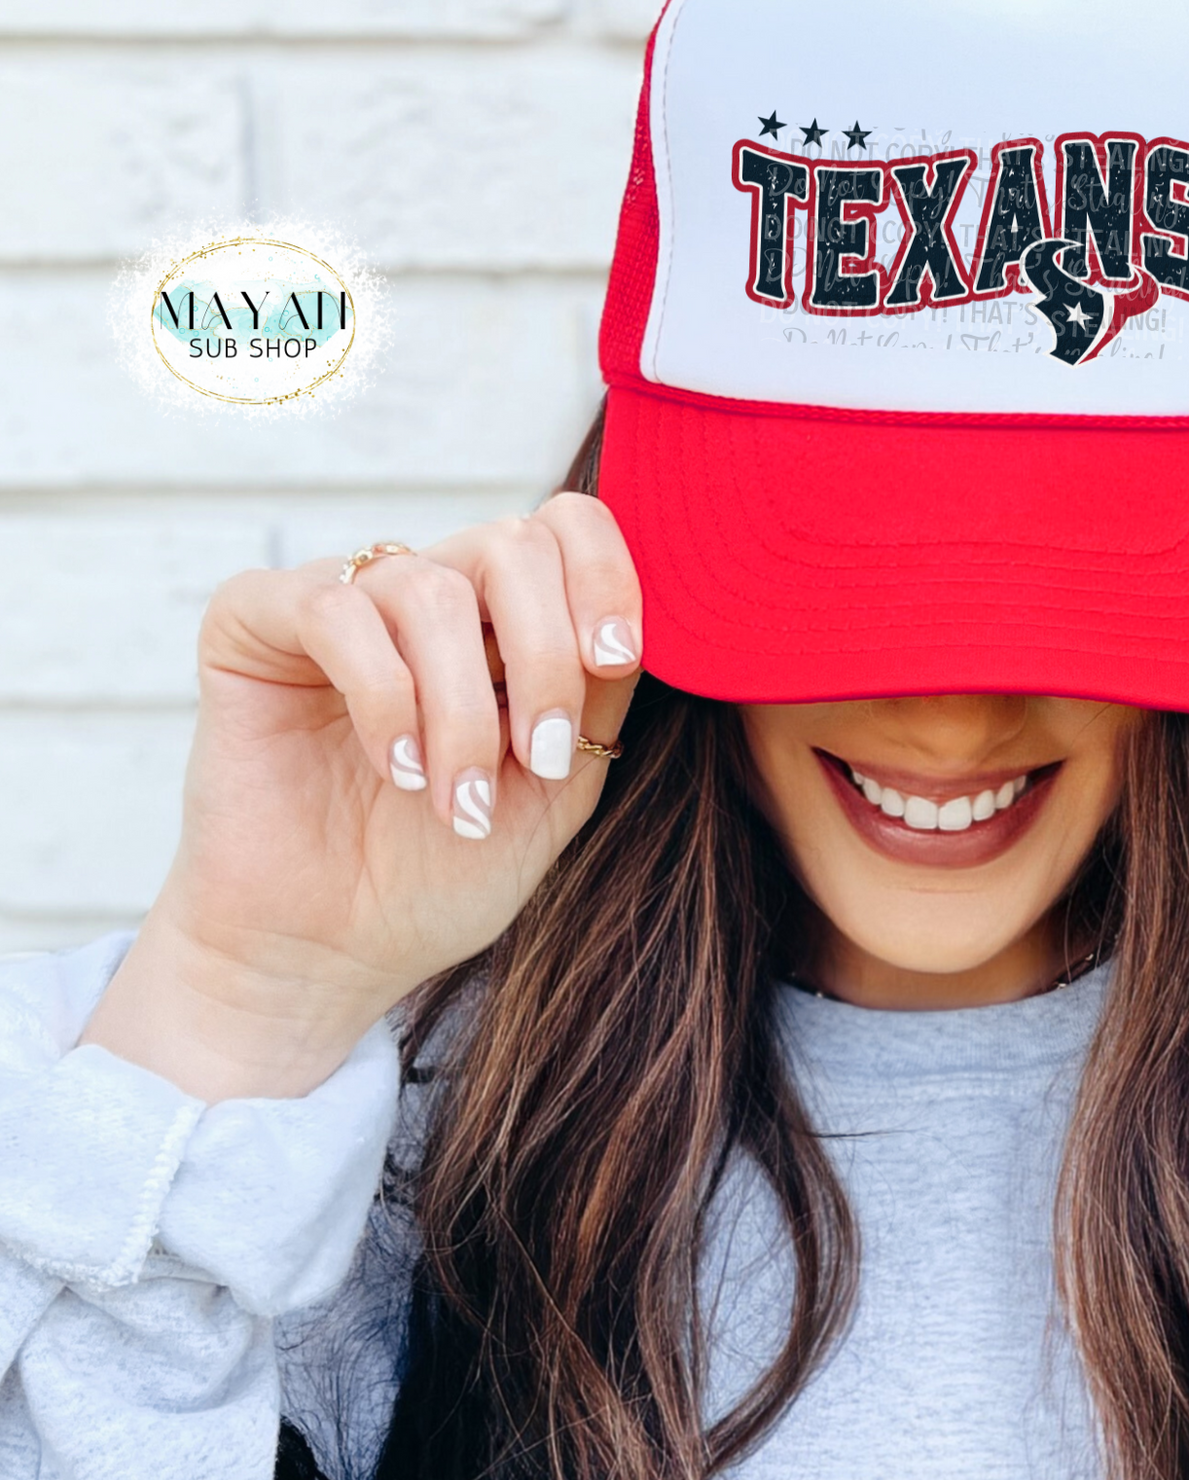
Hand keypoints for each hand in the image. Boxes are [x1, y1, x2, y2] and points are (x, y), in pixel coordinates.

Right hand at [80, 495, 643, 1101]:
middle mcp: (427, 593)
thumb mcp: (558, 785)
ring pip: (431, 588)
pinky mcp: (254, 624)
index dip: (604, 576)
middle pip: (511, 543)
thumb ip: (598, 695)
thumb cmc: (447, 872)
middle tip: (539, 758)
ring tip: (459, 800)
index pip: (565, 527)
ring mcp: (343, 601)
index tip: (616, 660)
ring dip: (462, 711)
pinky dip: (383, 696)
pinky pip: (335, 611)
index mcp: (503, 619)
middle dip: (544, 654)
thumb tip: (642, 618)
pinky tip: (394, 769)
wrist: (334, 952)